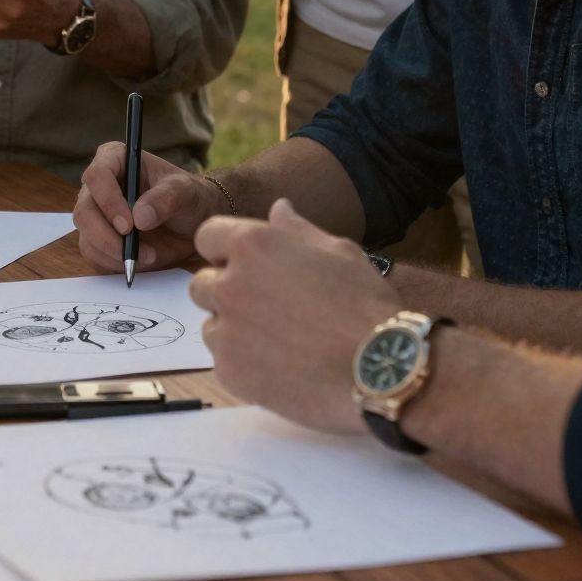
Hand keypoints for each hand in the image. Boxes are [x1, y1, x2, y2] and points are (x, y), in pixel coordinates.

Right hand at [74, 142, 223, 271]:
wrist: (192, 225)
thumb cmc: (187, 197)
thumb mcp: (184, 192)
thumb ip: (165, 199)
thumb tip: (139, 218)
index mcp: (115, 159)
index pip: (97, 175)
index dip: (108, 201)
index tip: (128, 225)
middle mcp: (99, 186)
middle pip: (84, 211)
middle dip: (106, 236)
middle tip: (133, 251)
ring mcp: (96, 214)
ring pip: (87, 237)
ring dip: (115, 254)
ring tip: (149, 256)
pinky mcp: (98, 240)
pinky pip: (95, 256)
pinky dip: (115, 264)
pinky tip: (140, 260)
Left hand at [189, 199, 391, 431]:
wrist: (380, 370)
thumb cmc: (363, 304)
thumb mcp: (336, 250)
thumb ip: (296, 229)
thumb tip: (278, 208)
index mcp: (251, 245)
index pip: (207, 237)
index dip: (225, 251)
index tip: (247, 266)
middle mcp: (229, 283)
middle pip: (201, 283)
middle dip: (226, 291)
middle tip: (267, 307)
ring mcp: (226, 330)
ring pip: (210, 325)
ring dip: (232, 328)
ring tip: (278, 339)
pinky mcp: (229, 372)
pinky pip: (222, 361)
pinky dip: (243, 363)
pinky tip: (280, 364)